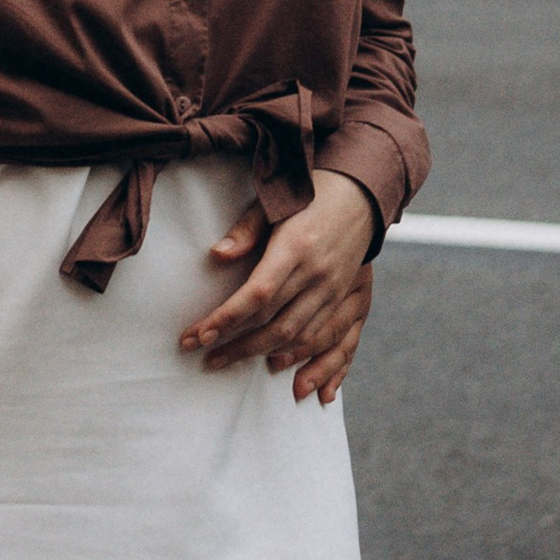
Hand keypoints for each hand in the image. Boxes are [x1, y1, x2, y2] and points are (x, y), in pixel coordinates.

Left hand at [179, 172, 380, 404]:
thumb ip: (246, 230)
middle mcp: (317, 274)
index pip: (257, 294)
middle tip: (205, 356)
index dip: (226, 319)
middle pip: (274, 323)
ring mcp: (334, 290)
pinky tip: (273, 365)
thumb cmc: (308, 194)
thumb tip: (217, 255)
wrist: (360, 195)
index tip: (198, 335)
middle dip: (236, 345)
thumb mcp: (274, 202)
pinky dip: (297, 356)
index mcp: (296, 248)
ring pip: (298, 336)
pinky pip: (323, 338)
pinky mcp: (344, 298)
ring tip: (228, 360)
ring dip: (260, 354)